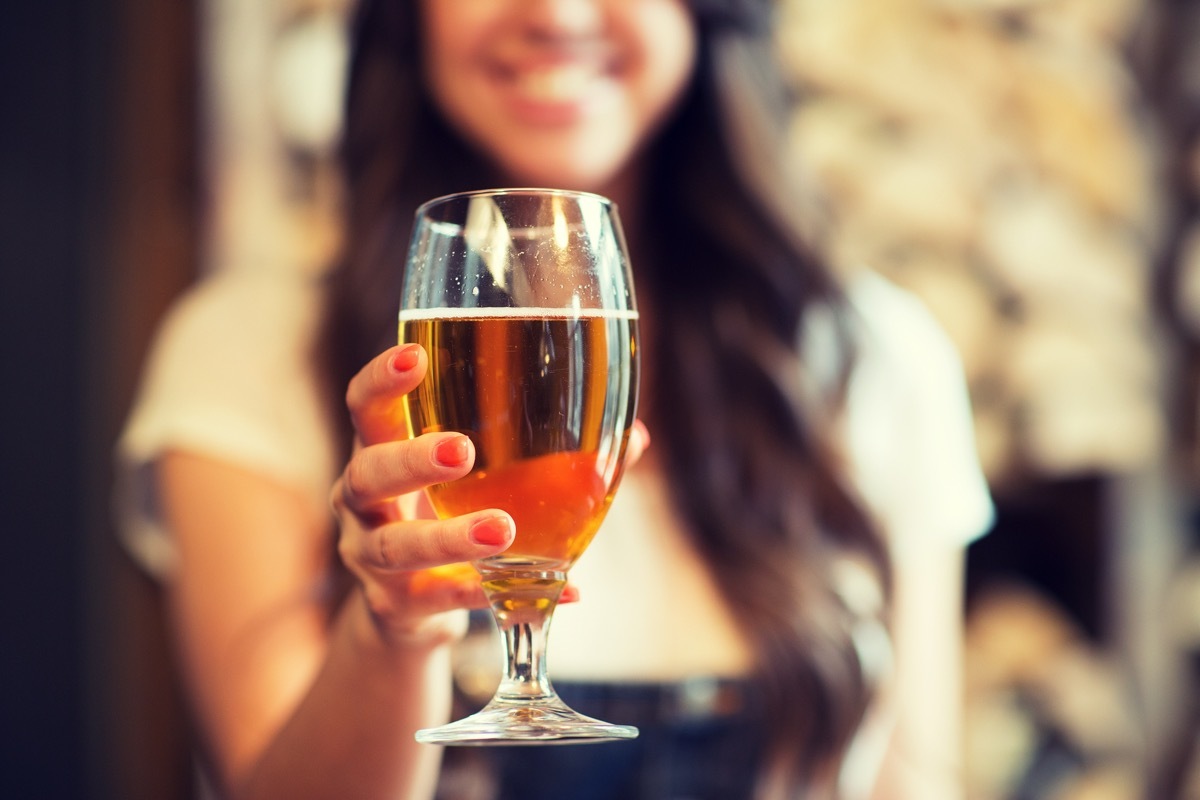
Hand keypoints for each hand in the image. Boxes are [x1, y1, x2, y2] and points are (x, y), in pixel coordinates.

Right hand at [330, 344, 648, 648]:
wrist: (406, 607)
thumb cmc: (448, 513)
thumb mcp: (477, 476)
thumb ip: (546, 452)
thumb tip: (634, 436)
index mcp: (380, 450)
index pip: (364, 407)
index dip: (382, 382)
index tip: (416, 356)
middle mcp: (363, 502)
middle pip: (368, 473)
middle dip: (412, 458)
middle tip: (462, 449)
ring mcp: (372, 558)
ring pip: (396, 547)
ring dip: (450, 537)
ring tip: (503, 530)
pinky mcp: (397, 608)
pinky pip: (440, 600)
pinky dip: (493, 594)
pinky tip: (557, 587)